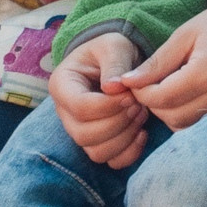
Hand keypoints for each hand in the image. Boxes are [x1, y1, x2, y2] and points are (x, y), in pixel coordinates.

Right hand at [51, 33, 151, 166]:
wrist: (117, 60)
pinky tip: (143, 132)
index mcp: (62, 85)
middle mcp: (65, 113)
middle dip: (118, 122)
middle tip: (138, 104)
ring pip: (97, 152)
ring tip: (141, 113)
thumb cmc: (112, 50)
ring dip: (125, 137)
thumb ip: (114, 63)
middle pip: (85, 135)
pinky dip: (130, 152)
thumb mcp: (114, 45)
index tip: (130, 94)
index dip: (108, 106)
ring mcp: (80, 131)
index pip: (80, 108)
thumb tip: (113, 88)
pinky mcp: (98, 142)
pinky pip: (111, 161)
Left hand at [118, 0, 206, 131]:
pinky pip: (200, 122)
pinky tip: (184, 93)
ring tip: (167, 86)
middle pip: (170, 116)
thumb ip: (157, 62)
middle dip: (152, 103)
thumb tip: (124, 83)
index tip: (135, 78)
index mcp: (206, 71)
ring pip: (184, 125)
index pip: (159, 98)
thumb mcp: (187, 33)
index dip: (140, 91)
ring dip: (168, 111)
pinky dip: (186, 113)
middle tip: (149, 82)